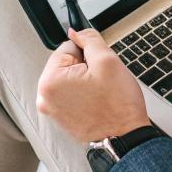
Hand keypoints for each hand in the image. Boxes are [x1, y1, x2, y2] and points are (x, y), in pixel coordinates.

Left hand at [36, 26, 151, 143]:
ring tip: (100, 94)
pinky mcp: (61, 118)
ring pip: (70, 79)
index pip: (67, 48)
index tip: (98, 67)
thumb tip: (76, 32)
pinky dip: (84, 95)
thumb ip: (89, 39)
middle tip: (101, 82)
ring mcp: (52, 110)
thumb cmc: (118, 107)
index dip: (88, 53)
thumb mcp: (107, 60)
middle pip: (66, 64)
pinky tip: (97, 103)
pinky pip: (72, 95)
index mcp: (49, 82)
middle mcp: (45, 97)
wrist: (126, 138)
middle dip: (86, 68)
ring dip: (86, 81)